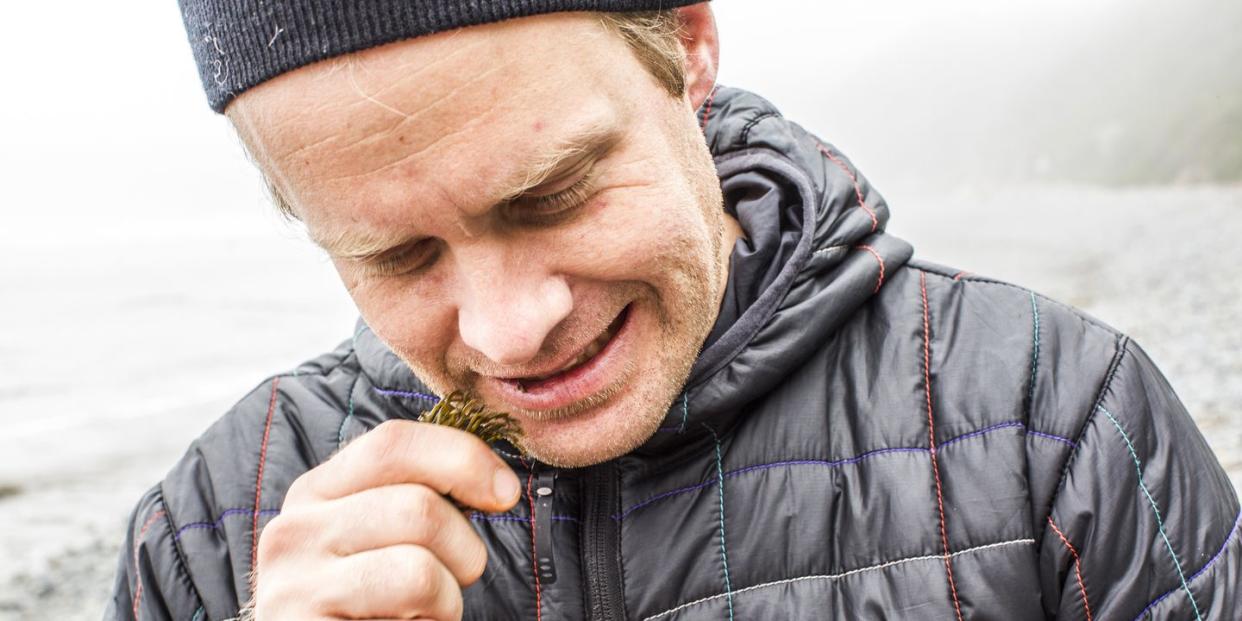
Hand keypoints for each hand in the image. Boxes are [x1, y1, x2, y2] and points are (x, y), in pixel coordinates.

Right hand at [250, 420, 521, 619]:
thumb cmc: (368, 602)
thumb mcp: (380, 535)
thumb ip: (416, 496)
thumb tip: (496, 485)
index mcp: (316, 492)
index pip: (392, 443)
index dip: (463, 458)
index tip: (504, 492)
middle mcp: (294, 531)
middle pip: (419, 508)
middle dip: (464, 550)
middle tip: (453, 580)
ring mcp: (294, 587)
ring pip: (419, 571)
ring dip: (447, 601)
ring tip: (423, 613)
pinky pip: (406, 618)